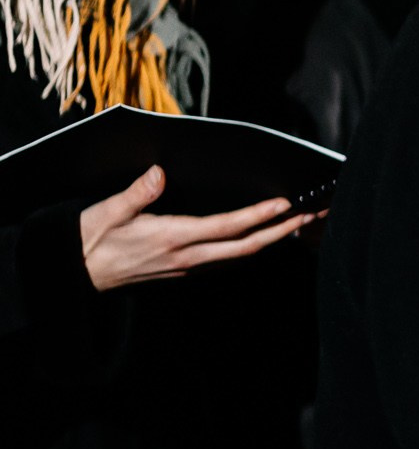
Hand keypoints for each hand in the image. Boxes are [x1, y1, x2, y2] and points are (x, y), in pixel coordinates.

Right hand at [79, 167, 318, 290]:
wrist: (74, 276)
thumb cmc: (89, 240)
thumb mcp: (106, 212)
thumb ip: (136, 193)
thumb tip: (159, 172)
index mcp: (171, 238)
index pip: (227, 227)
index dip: (259, 216)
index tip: (286, 204)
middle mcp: (186, 257)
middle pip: (246, 247)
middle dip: (283, 230)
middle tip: (313, 214)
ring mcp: (187, 267)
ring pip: (240, 256)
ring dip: (272, 240)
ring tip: (301, 223)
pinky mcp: (184, 271)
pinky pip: (226, 260)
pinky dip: (251, 248)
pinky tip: (265, 237)